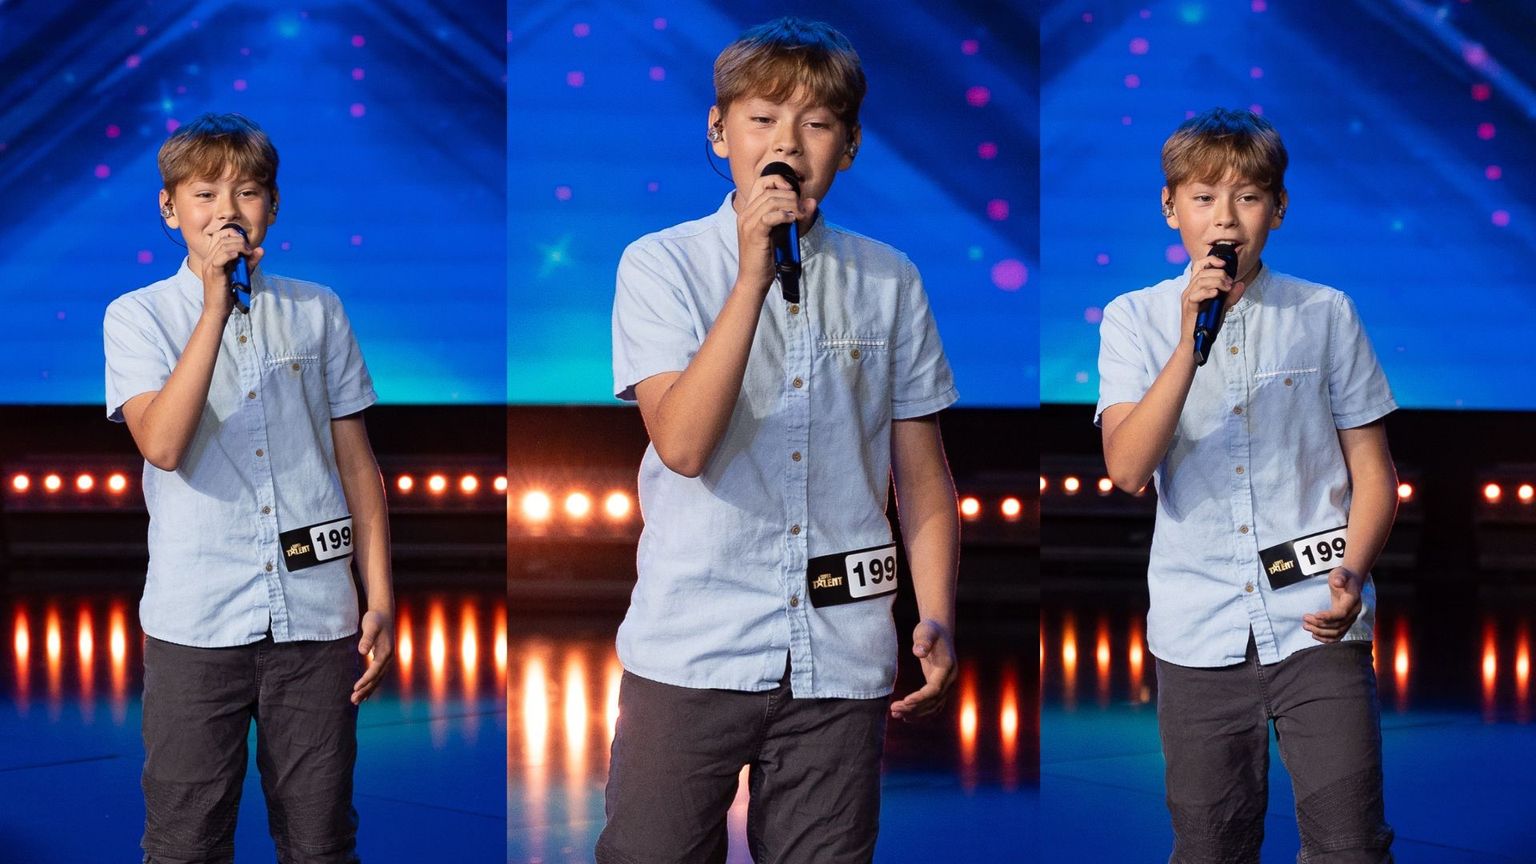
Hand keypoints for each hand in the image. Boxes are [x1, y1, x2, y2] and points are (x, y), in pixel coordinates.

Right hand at [198, 225, 261, 319]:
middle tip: (249, 250)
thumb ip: (250, 262)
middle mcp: (209, 258)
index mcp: (213, 256)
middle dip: (239, 240)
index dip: (234, 234)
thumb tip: (261, 249)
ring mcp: (209, 265)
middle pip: (222, 238)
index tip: (247, 245)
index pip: (220, 235)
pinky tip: (238, 256)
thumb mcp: (242, 274)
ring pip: (222, 246)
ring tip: (247, 253)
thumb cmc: (229, 293)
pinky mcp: (213, 273)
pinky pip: (219, 258)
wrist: (218, 309)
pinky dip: (229, 254)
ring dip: (238, 246)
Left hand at [351, 609, 394, 703]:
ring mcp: (386, 659)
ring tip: (356, 701)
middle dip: (365, 690)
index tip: (355, 687)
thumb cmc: (376, 618)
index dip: (365, 680)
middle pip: (377, 678)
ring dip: (367, 690)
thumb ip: (367, 638)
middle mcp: (388, 658)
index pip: (375, 670)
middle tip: (353, 700)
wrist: (384, 613)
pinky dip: (371, 685)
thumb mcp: (371, 625)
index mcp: (386, 652)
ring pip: (377, 679)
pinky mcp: (382, 659)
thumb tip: (362, 651)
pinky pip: (377, 676)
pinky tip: (364, 693)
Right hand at [734, 172, 816, 294]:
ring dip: (790, 206)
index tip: (793, 191)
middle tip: (801, 211)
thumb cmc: (767, 257)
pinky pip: (769, 216)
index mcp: (749, 211)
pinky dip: (783, 215)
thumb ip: (797, 216)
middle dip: (791, 197)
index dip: (778, 180)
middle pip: (769, 191)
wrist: (754, 279)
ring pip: (771, 201)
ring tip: (799, 217)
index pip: (761, 182)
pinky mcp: (754, 233)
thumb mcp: (784, 233)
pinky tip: (792, 221)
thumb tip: (812, 202)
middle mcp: (746, 214)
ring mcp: (748, 223)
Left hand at [889, 619, 955, 719]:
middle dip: (914, 708)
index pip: (935, 689)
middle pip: (933, 701)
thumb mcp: (925, 631)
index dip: (921, 697)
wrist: (939, 630)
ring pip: (933, 706)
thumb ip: (923, 640)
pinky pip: (933, 705)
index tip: (905, 701)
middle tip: (894, 710)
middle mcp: (950, 679)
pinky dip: (920, 712)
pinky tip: (906, 717)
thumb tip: (918, 651)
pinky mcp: (940, 686)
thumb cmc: (930, 630)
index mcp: (947, 668)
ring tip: (895, 715)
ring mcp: (947, 684)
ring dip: (916, 713)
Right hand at [1178, 252, 1239, 347]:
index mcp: (1196, 286)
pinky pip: (1196, 294)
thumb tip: (1241, 284)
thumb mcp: (1222, 307)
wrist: (1195, 341)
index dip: (1211, 260)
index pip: (1200, 265)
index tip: (1223, 264)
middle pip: (1203, 271)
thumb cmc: (1206, 323)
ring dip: (1217, 282)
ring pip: (1200, 281)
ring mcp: (1188, 297)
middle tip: (1230, 284)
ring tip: (1226, 289)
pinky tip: (1216, 294)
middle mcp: (1190, 289)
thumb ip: (1231, 296)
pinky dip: (1207, 292)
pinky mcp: (1188, 307)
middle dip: (1220, 274)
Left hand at [1302, 566, 1362, 641]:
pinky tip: (1314, 635)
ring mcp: (1350, 620)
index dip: (1328, 616)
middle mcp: (1353, 613)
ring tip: (1305, 626)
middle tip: (1305, 619)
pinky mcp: (1345, 623)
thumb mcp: (1340, 572)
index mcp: (1353, 601)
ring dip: (1320, 632)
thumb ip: (1339, 577)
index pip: (1341, 613)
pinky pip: (1337, 636)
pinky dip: (1326, 639)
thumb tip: (1337, 582)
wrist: (1350, 581)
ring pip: (1337, 633)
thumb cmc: (1343, 576)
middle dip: (1319, 624)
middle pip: (1337, 625)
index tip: (1315, 615)